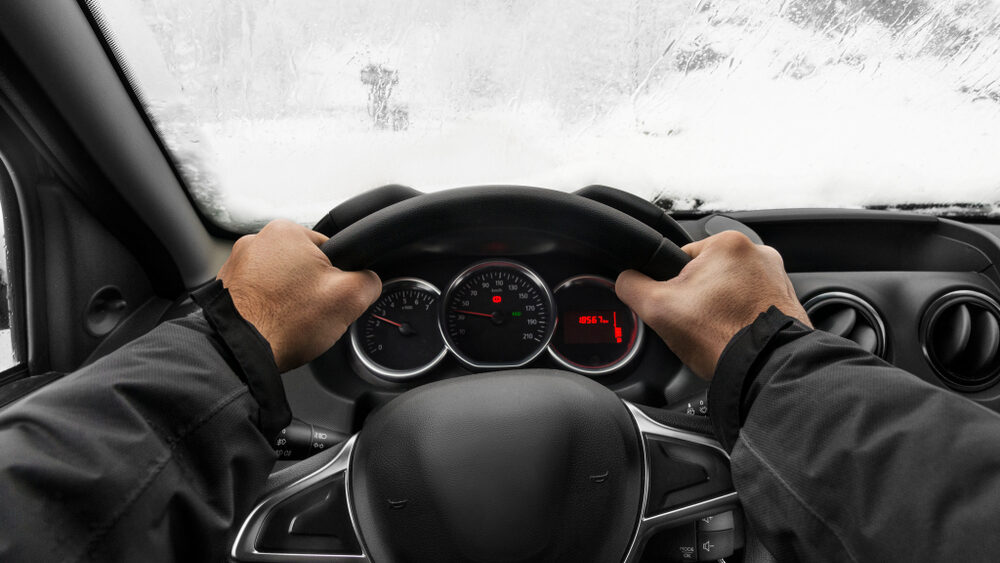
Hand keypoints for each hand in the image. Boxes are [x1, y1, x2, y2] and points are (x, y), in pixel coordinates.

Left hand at [217, 220, 380, 371]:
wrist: (239, 352)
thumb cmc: (283, 323)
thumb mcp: (349, 299)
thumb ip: (370, 281)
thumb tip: (370, 280)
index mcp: (287, 231)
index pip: (333, 250)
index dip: (340, 279)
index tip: (332, 297)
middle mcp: (257, 240)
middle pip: (306, 266)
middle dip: (312, 290)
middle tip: (311, 313)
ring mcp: (238, 264)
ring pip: (282, 281)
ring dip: (289, 300)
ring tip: (290, 321)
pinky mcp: (227, 286)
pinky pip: (260, 294)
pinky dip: (269, 309)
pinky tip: (273, 325)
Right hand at [616, 231, 809, 379]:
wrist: (765, 369)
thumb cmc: (722, 338)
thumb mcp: (657, 308)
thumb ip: (632, 286)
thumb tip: (625, 279)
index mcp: (726, 242)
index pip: (679, 259)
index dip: (670, 287)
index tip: (677, 308)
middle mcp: (757, 252)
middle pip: (705, 274)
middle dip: (697, 298)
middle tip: (696, 323)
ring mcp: (776, 277)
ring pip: (728, 290)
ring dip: (719, 308)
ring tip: (717, 331)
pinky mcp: (785, 300)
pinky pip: (750, 304)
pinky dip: (739, 317)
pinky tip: (734, 334)